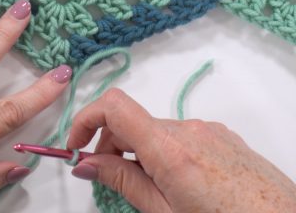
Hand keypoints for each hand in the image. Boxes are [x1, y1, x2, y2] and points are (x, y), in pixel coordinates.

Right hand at [67, 89, 295, 212]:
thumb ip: (123, 182)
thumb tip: (86, 164)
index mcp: (169, 148)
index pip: (113, 106)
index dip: (84, 120)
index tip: (76, 147)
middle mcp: (188, 129)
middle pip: (131, 123)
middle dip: (110, 148)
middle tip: (107, 181)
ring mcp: (209, 130)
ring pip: (155, 132)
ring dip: (138, 153)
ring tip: (149, 192)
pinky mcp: (224, 137)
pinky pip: (180, 136)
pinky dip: (164, 154)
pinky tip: (176, 186)